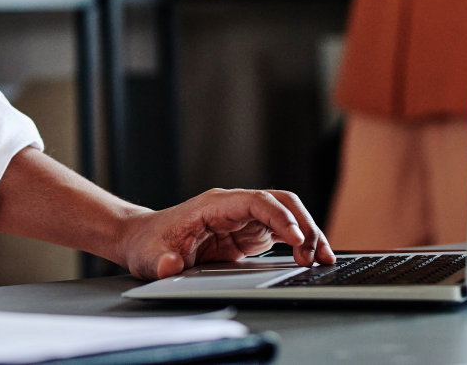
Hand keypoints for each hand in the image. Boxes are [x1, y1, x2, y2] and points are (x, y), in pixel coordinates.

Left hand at [119, 188, 335, 280]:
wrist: (143, 240)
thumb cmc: (147, 244)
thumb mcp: (149, 257)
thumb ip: (162, 262)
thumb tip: (172, 266)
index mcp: (214, 206)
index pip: (256, 201)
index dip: (279, 217)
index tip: (296, 239)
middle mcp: (233, 207)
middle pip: (280, 202)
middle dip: (304, 224)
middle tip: (318, 256)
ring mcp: (243, 219)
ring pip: (286, 215)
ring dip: (308, 233)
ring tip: (323, 260)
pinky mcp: (248, 234)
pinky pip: (281, 232)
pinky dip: (300, 243)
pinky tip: (311, 260)